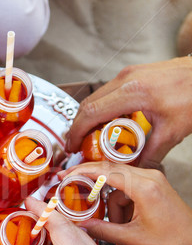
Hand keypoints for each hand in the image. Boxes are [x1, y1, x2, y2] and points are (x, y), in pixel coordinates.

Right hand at [60, 162, 191, 244]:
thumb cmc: (174, 242)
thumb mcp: (133, 239)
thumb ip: (103, 230)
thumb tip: (80, 225)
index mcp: (145, 187)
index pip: (106, 171)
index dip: (82, 172)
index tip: (65, 175)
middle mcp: (149, 177)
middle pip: (109, 170)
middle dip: (90, 181)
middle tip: (70, 185)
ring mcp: (152, 179)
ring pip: (118, 184)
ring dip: (111, 204)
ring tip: (117, 226)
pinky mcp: (153, 185)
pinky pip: (128, 189)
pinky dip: (121, 204)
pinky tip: (124, 222)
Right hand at [66, 57, 191, 166]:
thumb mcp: (172, 131)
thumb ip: (150, 154)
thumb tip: (135, 172)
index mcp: (133, 92)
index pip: (92, 112)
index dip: (77, 131)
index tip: (72, 147)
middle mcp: (126, 79)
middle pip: (89, 104)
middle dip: (79, 126)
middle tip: (78, 146)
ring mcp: (128, 73)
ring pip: (97, 97)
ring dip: (90, 117)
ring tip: (91, 138)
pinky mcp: (134, 73)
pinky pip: (109, 92)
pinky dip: (103, 109)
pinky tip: (109, 124)